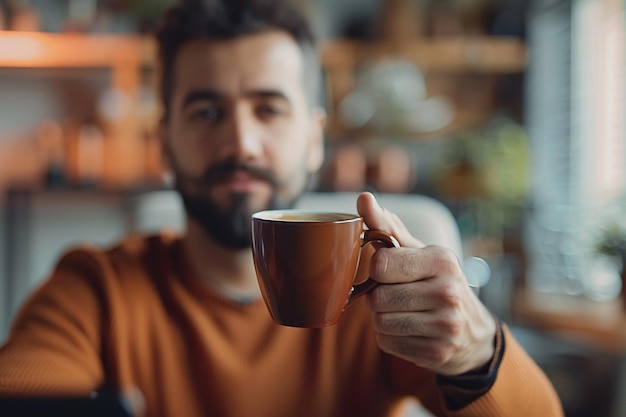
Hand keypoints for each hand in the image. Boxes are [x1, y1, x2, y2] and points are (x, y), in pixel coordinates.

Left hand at [357, 192, 496, 375]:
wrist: (473, 332)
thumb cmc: (437, 282)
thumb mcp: (419, 251)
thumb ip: (387, 226)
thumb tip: (363, 198)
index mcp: (441, 260)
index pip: (380, 265)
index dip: (377, 270)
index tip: (388, 270)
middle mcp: (447, 292)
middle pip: (377, 298)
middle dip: (379, 297)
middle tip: (397, 294)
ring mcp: (445, 326)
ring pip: (379, 322)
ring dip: (382, 318)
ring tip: (404, 312)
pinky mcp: (437, 352)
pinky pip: (387, 343)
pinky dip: (391, 337)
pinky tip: (410, 330)